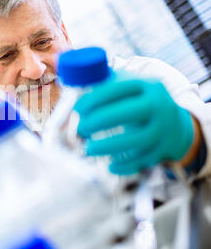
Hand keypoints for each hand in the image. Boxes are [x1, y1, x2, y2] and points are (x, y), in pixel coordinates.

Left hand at [74, 77, 194, 175]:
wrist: (175, 125)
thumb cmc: (138, 103)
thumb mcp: (128, 87)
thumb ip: (105, 84)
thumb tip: (73, 82)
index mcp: (147, 85)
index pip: (118, 89)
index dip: (94, 99)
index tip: (78, 109)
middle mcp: (159, 105)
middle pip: (129, 113)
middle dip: (99, 121)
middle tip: (80, 128)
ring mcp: (164, 129)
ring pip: (137, 139)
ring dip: (108, 146)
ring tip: (88, 149)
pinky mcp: (164, 149)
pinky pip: (143, 160)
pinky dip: (125, 165)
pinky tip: (109, 166)